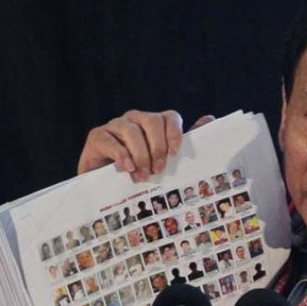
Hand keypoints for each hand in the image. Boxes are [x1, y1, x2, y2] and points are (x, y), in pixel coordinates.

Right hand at [76, 110, 216, 180]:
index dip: (174, 133)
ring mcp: (115, 125)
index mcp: (153, 123)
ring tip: (142, 175)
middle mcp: (134, 119)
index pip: (169, 117)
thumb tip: (209, 119)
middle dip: (157, 147)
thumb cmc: (136, 173)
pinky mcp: (97, 136)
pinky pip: (110, 140)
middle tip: (158, 170)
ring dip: (140, 155)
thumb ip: (182, 143)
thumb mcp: (161, 161)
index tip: (175, 154)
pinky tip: (127, 168)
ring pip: (131, 131)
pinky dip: (121, 155)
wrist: (103, 188)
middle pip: (151, 121)